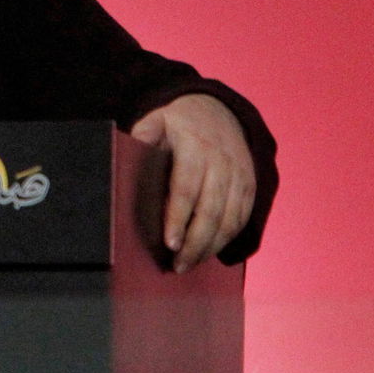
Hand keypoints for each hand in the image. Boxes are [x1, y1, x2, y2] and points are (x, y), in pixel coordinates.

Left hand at [130, 93, 255, 272]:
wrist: (216, 107)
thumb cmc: (176, 120)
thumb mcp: (154, 121)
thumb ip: (141, 144)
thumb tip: (123, 168)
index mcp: (195, 145)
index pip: (186, 188)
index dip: (178, 218)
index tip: (169, 243)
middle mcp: (222, 160)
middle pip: (211, 210)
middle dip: (195, 243)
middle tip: (178, 265)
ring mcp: (240, 173)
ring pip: (230, 219)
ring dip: (211, 246)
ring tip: (190, 264)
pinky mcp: (250, 183)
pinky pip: (242, 216)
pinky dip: (228, 238)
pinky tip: (210, 251)